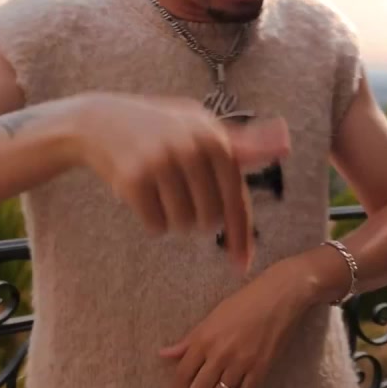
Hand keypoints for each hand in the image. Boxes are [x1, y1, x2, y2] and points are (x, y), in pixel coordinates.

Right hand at [70, 93, 290, 271]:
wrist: (100, 121)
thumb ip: (242, 143)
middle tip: (180, 195)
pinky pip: (156, 226)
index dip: (242, 236)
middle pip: (210, 219)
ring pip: (183, 225)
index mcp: (215, 139)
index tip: (243, 265)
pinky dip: (152, 220)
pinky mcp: (134, 180)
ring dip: (174, 219)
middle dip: (198, 217)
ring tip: (161, 191)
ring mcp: (162, 163)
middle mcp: (192, 149)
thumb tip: (286, 145)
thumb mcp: (201, 126)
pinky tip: (142, 196)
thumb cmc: (161, 127)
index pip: (236, 200)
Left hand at [159, 265, 307, 387]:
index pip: (182, 374)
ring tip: (220, 386)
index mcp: (204, 339)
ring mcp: (241, 363)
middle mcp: (220, 354)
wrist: (278, 296)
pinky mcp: (260, 369)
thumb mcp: (212, 317)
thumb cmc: (244, 302)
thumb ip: (188, 341)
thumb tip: (163, 355)